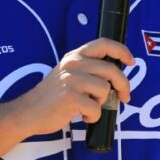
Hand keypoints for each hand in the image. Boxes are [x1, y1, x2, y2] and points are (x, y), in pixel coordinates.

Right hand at [17, 38, 133, 136]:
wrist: (28, 112)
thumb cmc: (51, 97)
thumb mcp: (67, 74)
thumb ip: (87, 70)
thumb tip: (115, 77)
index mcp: (74, 56)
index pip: (104, 43)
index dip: (121, 51)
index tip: (131, 61)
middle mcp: (74, 64)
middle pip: (111, 69)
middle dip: (123, 85)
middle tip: (125, 97)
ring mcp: (72, 80)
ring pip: (105, 89)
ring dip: (102, 102)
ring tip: (88, 106)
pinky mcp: (71, 97)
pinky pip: (96, 108)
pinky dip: (93, 116)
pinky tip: (82, 116)